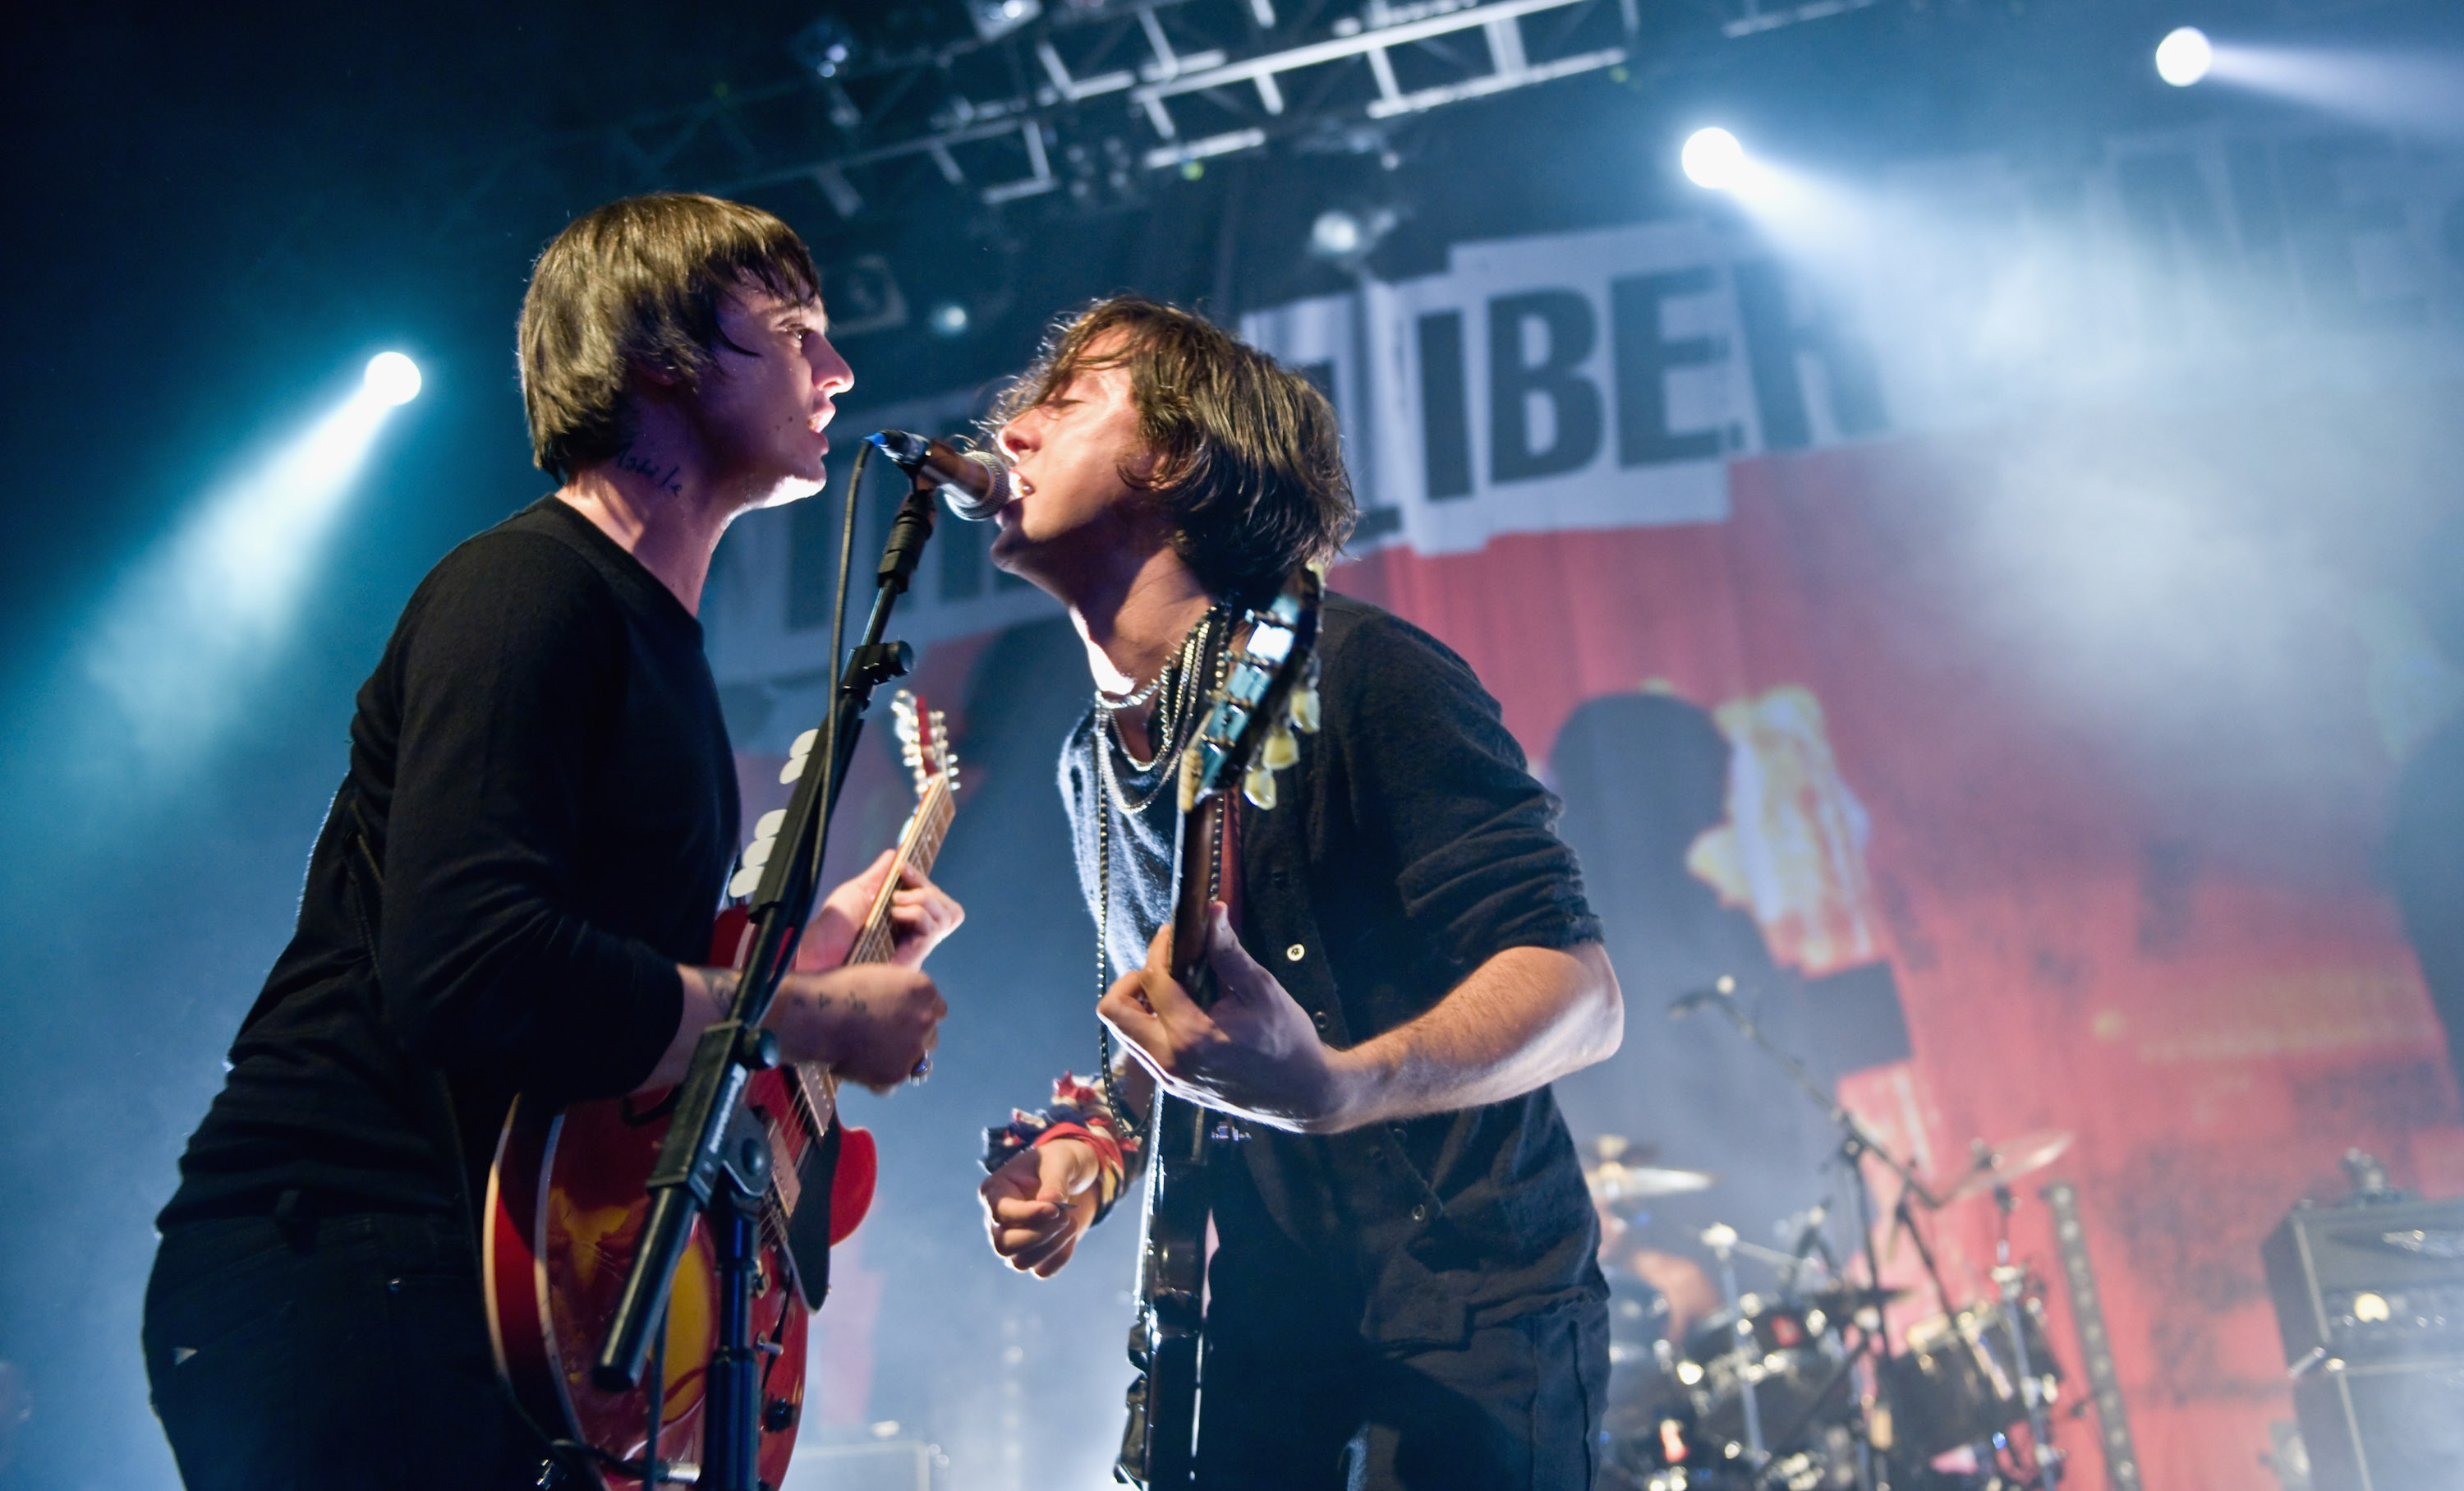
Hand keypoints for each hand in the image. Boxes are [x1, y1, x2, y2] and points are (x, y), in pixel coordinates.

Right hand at [772, 962, 945, 1091]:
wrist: (817, 1017)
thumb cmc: (840, 990)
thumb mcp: (880, 978)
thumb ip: (900, 992)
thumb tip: (905, 1003)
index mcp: (923, 990)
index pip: (938, 1011)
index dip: (919, 1017)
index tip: (903, 1021)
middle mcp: (925, 1020)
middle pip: (930, 1037)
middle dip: (912, 1039)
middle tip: (884, 1040)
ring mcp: (913, 1049)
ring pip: (916, 1062)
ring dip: (900, 1061)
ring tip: (869, 1056)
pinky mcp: (896, 1074)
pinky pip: (893, 1082)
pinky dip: (879, 1080)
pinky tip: (859, 1069)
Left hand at [798, 850, 964, 970]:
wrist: (815, 954)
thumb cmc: (831, 930)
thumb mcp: (857, 893)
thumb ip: (879, 875)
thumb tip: (894, 854)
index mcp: (904, 922)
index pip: (937, 901)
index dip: (925, 882)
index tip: (903, 868)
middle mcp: (913, 936)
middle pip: (951, 911)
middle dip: (930, 890)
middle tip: (901, 889)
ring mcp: (914, 949)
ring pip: (948, 918)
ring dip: (924, 899)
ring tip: (895, 903)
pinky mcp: (911, 959)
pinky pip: (932, 930)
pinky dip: (917, 913)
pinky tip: (895, 913)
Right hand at [980, 1138, 1103, 1276]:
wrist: (1076, 1176)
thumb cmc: (1061, 1161)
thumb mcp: (1061, 1161)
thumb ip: (1055, 1180)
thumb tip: (1050, 1203)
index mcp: (996, 1191)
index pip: (999, 1214)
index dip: (1027, 1215)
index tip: (1055, 1209)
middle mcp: (998, 1220)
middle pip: (1004, 1245)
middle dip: (1038, 1235)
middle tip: (1064, 1216)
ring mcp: (1014, 1240)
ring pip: (1020, 1262)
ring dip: (1051, 1246)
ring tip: (1070, 1221)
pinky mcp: (1033, 1254)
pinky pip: (1042, 1270)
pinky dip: (1060, 1256)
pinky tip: (1070, 1234)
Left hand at [1097, 904, 1358, 1133]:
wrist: (1302, 1094)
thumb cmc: (1287, 1039)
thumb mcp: (1262, 990)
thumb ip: (1228, 952)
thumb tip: (1212, 911)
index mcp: (1190, 1036)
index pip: (1152, 980)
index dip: (1159, 948)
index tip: (1174, 932)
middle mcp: (1169, 1061)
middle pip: (1113, 1011)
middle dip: (1131, 979)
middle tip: (1164, 966)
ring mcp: (1167, 1078)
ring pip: (1122, 1032)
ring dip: (1137, 1003)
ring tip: (1173, 987)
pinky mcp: (1172, 1085)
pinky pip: (1141, 1048)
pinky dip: (1149, 1024)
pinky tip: (1180, 1011)